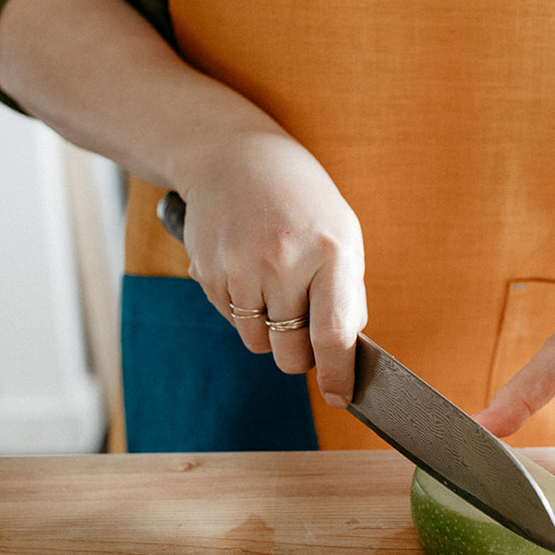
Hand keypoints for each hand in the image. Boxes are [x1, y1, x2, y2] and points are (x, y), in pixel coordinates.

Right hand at [178, 129, 366, 406]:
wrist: (236, 157)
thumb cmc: (301, 203)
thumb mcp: (341, 235)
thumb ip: (347, 296)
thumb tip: (345, 355)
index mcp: (331, 251)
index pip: (333, 334)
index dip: (338, 376)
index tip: (341, 397)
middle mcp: (284, 261)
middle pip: (291, 352)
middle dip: (299, 354)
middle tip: (302, 325)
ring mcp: (241, 267)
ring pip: (257, 342)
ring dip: (268, 331)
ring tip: (274, 284)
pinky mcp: (207, 271)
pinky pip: (230, 320)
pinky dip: (242, 309)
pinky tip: (248, 269)